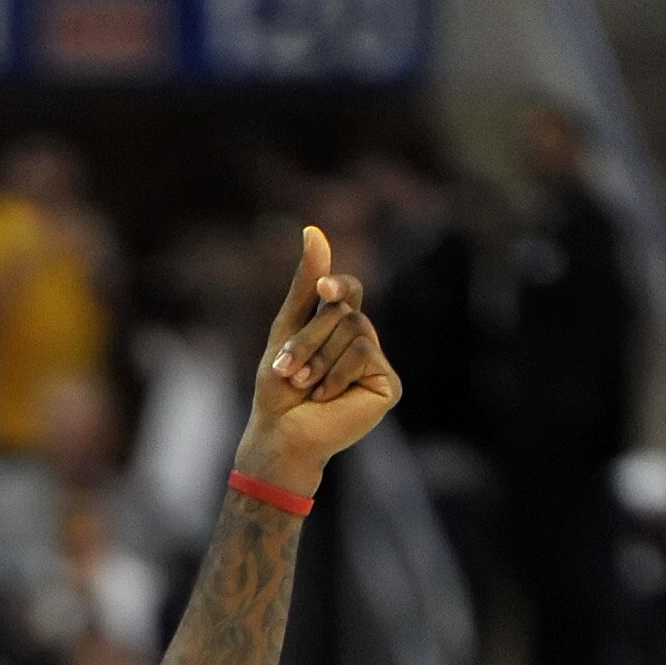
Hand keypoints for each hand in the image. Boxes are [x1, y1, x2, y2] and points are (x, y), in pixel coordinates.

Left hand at [237, 228, 400, 496]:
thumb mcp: (287, 328)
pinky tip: (326, 397)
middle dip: (310, 339)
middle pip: (344, 311)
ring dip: (320, 358)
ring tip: (306, 386)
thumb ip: (305, 284)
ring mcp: (376, 362)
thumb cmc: (278, 389)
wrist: (281, 434)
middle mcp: (361, 340)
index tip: (322, 291)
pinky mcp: (386, 383)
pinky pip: (364, 352)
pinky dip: (338, 373)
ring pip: (355, 329)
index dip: (337, 285)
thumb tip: (313, 230)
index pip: (347, 289)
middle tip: (291, 371)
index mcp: (339, 327)